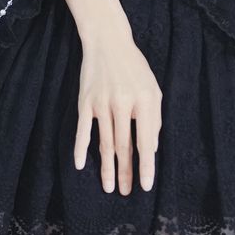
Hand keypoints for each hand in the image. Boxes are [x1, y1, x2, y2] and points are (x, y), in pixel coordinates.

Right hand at [76, 32, 161, 194]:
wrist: (108, 41)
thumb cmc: (134, 68)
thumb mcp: (153, 89)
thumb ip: (154, 118)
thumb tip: (151, 148)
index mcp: (145, 101)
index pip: (146, 141)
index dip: (146, 166)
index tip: (145, 186)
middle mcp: (123, 103)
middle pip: (124, 146)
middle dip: (126, 172)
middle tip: (125, 193)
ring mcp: (102, 103)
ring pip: (105, 142)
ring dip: (107, 167)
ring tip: (109, 187)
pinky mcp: (85, 101)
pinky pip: (83, 130)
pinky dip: (81, 148)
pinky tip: (80, 165)